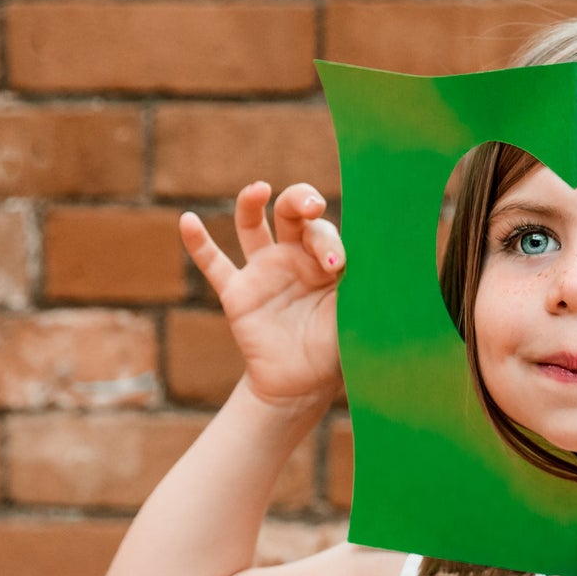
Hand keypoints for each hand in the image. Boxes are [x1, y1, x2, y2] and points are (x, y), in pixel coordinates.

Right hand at [180, 181, 346, 413]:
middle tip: (310, 207)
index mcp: (326, 259)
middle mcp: (294, 257)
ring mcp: (263, 272)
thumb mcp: (355, 313)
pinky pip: (213, 264)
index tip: (337, 265)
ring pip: (251, 226)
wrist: (302, 385)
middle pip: (291, 212)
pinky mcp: (237, 293)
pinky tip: (188, 221)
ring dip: (251, 203)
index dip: (329, 242)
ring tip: (259, 189)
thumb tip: (388, 260)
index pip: (324, 232)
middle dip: (300, 200)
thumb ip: (362, 285)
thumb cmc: (335, 348)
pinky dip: (198, 243)